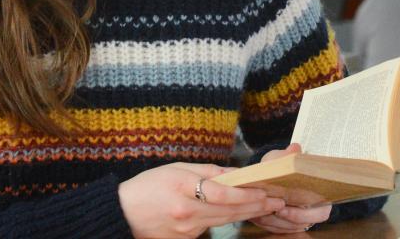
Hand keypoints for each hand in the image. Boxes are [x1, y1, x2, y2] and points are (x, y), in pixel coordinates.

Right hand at [119, 162, 285, 238]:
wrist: (122, 214)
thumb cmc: (147, 187)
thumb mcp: (174, 169)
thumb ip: (205, 171)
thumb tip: (232, 173)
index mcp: (183, 190)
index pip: (224, 194)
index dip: (248, 195)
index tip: (266, 192)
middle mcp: (187, 214)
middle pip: (229, 211)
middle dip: (256, 206)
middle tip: (277, 201)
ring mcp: (186, 231)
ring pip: (223, 221)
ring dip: (246, 214)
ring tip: (266, 207)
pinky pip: (209, 228)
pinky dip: (224, 220)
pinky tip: (238, 213)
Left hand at [246, 144, 331, 233]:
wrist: (274, 170)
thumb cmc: (283, 166)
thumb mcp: (285, 158)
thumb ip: (289, 156)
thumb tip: (294, 148)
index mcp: (320, 196)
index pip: (320, 213)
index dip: (303, 215)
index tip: (284, 209)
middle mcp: (312, 211)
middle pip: (302, 224)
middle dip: (284, 220)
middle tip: (270, 212)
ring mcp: (299, 219)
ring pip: (288, 228)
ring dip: (273, 223)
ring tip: (260, 213)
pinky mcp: (286, 223)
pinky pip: (279, 229)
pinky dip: (268, 225)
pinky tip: (258, 217)